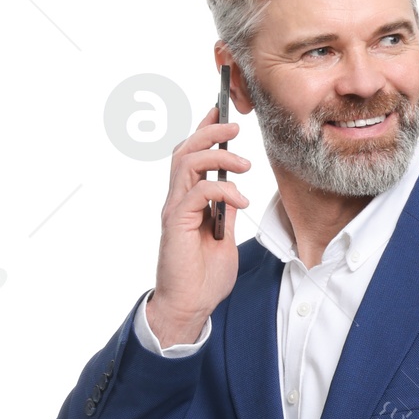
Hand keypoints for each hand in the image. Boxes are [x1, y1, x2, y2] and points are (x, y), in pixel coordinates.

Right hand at [146, 104, 251, 343]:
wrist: (190, 306)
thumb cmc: (204, 278)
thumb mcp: (225, 238)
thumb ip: (224, 213)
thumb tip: (234, 191)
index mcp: (188, 201)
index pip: (192, 156)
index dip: (205, 131)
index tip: (221, 112)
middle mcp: (178, 200)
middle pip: (185, 150)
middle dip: (210, 131)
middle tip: (234, 126)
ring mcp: (175, 209)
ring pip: (187, 163)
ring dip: (217, 154)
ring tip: (244, 163)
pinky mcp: (176, 222)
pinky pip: (199, 192)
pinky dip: (223, 189)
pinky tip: (241, 200)